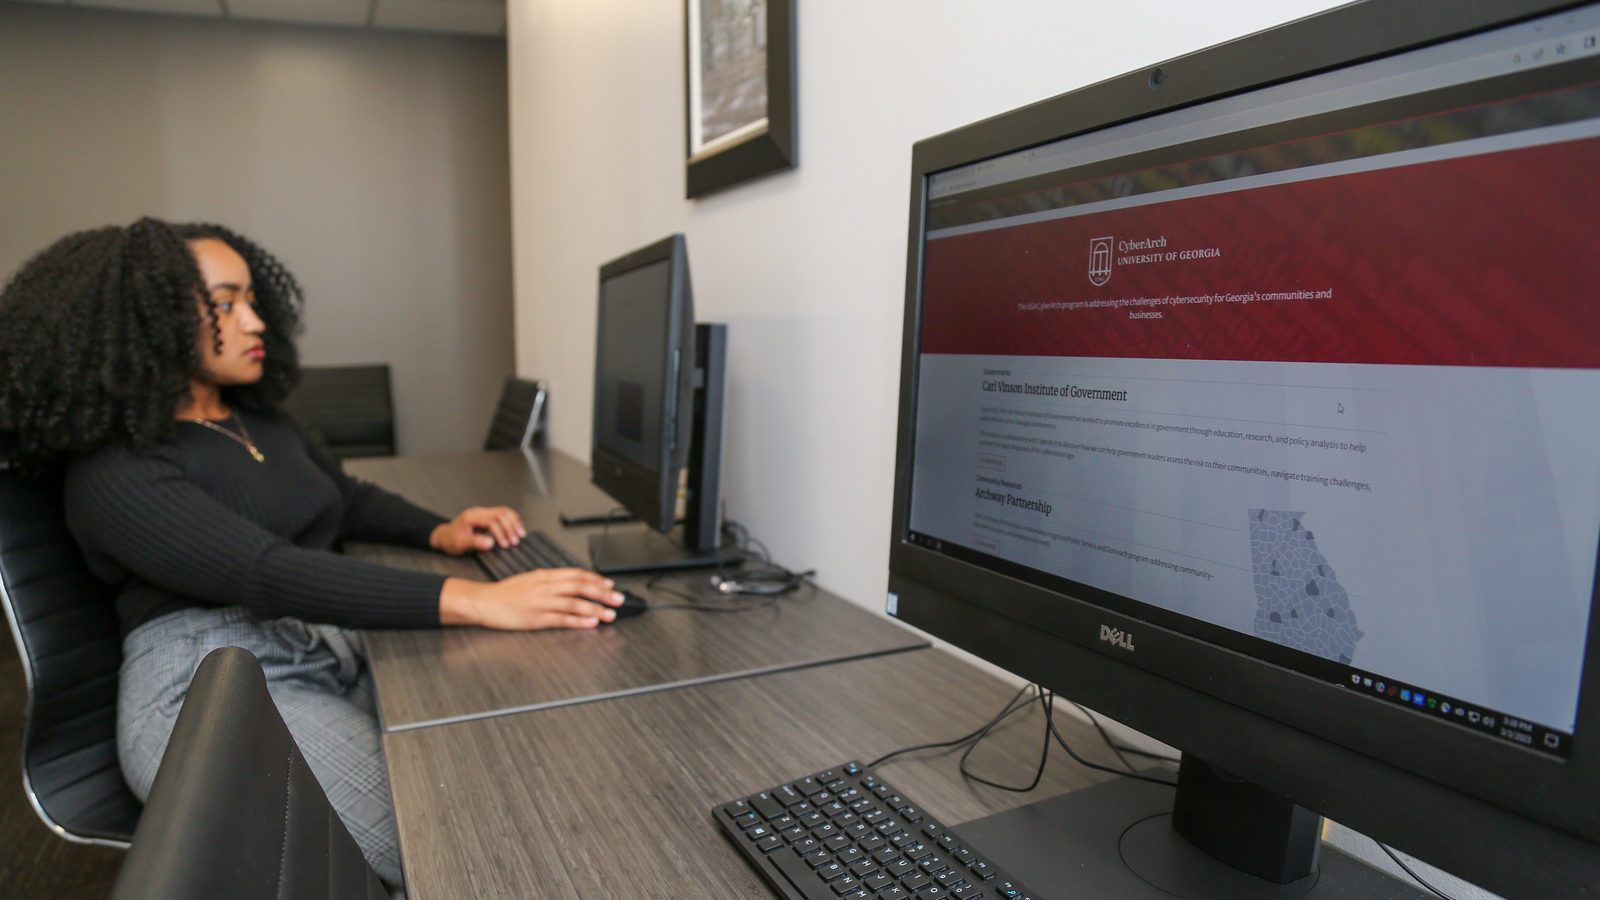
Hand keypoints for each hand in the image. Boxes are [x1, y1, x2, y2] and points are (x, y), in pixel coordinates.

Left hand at [430, 506, 525, 554]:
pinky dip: (511, 520)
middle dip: (510, 527)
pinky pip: (502, 514)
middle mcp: (478, 511)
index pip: (491, 521)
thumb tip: (490, 543)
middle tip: (516, 541)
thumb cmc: (450, 541)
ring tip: (521, 534)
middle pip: (500, 513)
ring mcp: (483, 512)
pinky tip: (517, 528)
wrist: (444, 536)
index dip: (500, 533)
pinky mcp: (487, 516)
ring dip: (514, 522)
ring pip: (503, 511)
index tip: (505, 545)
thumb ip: (475, 542)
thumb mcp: (460, 544)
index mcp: (471, 517)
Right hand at [440, 569, 623, 629]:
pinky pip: (561, 619)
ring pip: (574, 603)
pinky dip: (578, 620)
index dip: (595, 579)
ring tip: (610, 613)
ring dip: (595, 608)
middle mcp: (545, 586)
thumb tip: (570, 582)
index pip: (576, 574)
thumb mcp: (530, 579)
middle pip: (579, 586)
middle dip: (602, 593)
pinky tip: (590, 622)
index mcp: (544, 576)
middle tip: (618, 598)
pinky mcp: (536, 618)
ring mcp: (541, 602)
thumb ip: (550, 581)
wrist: (484, 601)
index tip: (609, 584)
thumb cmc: (505, 593)